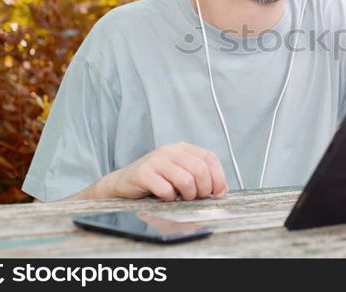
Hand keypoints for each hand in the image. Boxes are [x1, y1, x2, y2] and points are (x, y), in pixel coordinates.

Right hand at [103, 142, 227, 201]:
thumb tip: (222, 190)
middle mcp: (170, 150)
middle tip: (197, 198)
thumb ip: (200, 176)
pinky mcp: (144, 173)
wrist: (123, 183)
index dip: (218, 177)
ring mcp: (156, 160)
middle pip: (200, 170)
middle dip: (203, 189)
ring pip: (186, 180)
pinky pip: (166, 189)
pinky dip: (170, 198)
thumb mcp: (181, 173)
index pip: (210, 158)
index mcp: (183, 148)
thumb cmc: (157, 180)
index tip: (218, 193)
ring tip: (182, 198)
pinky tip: (166, 198)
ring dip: (188, 195)